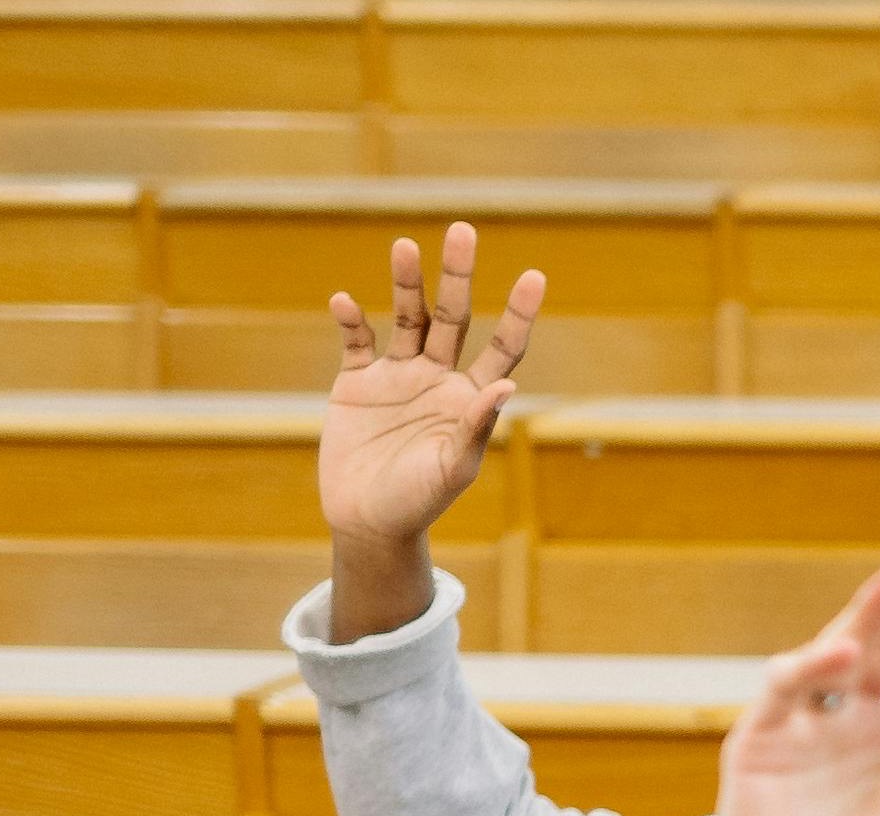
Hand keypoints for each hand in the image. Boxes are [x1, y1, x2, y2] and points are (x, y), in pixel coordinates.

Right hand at [321, 222, 539, 552]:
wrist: (367, 522)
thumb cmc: (418, 503)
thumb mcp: (452, 468)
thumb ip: (476, 427)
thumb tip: (506, 388)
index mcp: (470, 398)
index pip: (503, 348)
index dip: (519, 314)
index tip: (535, 276)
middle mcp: (438, 377)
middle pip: (453, 317)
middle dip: (459, 276)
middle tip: (464, 231)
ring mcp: (398, 376)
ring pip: (406, 317)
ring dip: (406, 283)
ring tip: (405, 246)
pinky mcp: (357, 382)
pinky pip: (356, 342)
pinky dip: (350, 320)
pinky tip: (343, 301)